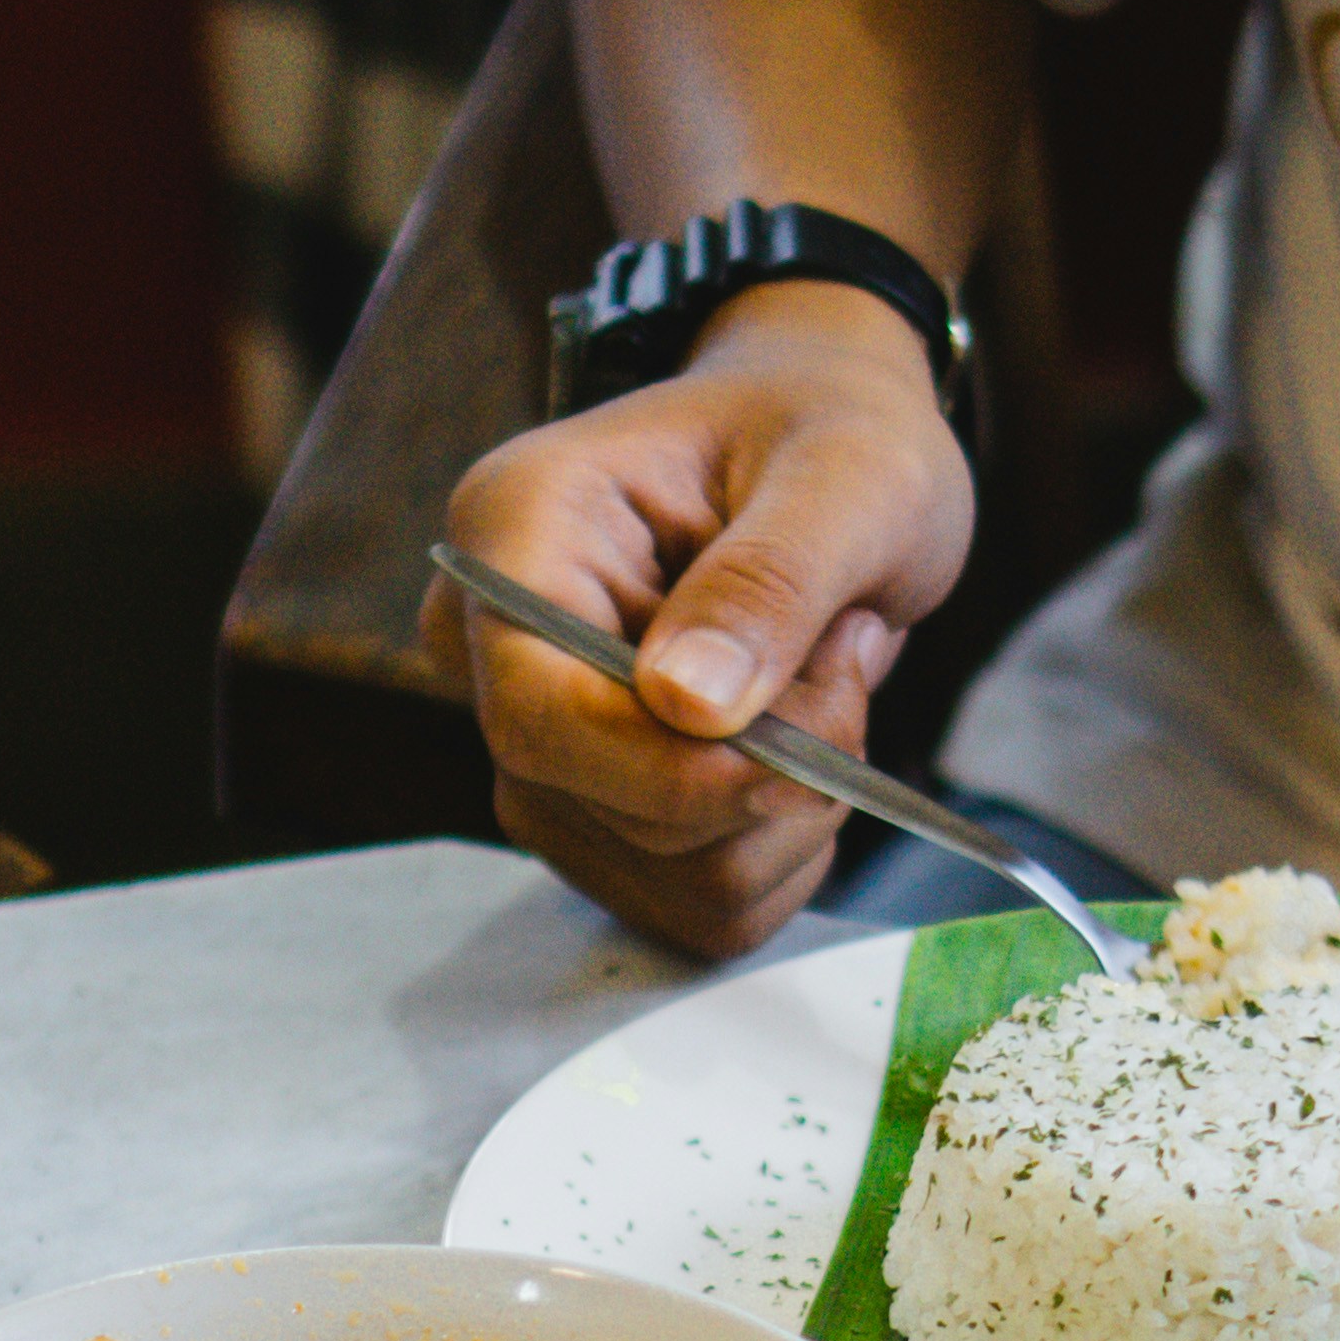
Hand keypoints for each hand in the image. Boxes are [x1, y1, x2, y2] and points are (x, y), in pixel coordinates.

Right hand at [423, 286, 974, 955]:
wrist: (823, 450)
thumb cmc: (828, 434)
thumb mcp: (849, 476)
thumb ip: (770, 581)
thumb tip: (687, 704)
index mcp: (514, 531)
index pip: (536, 712)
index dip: (671, 770)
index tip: (803, 755)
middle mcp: (490, 645)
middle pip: (598, 808)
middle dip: (762, 773)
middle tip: (842, 658)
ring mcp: (534, 740)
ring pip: (659, 876)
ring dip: (785, 811)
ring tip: (821, 680)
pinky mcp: (593, 808)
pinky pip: (693, 906)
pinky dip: (780, 848)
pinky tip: (804, 747)